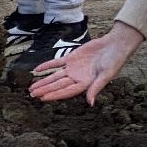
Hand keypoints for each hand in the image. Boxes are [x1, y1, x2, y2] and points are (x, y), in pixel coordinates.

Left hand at [28, 22, 143, 104]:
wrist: (115, 44)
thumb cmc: (114, 61)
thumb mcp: (106, 75)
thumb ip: (96, 88)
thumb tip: (90, 103)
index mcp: (85, 84)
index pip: (66, 91)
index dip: (54, 95)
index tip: (43, 98)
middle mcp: (77, 78)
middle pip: (58, 85)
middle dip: (45, 90)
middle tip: (31, 95)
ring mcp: (73, 68)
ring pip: (55, 76)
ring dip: (44, 81)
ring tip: (31, 88)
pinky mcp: (72, 58)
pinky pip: (56, 63)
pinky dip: (47, 66)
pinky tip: (37, 70)